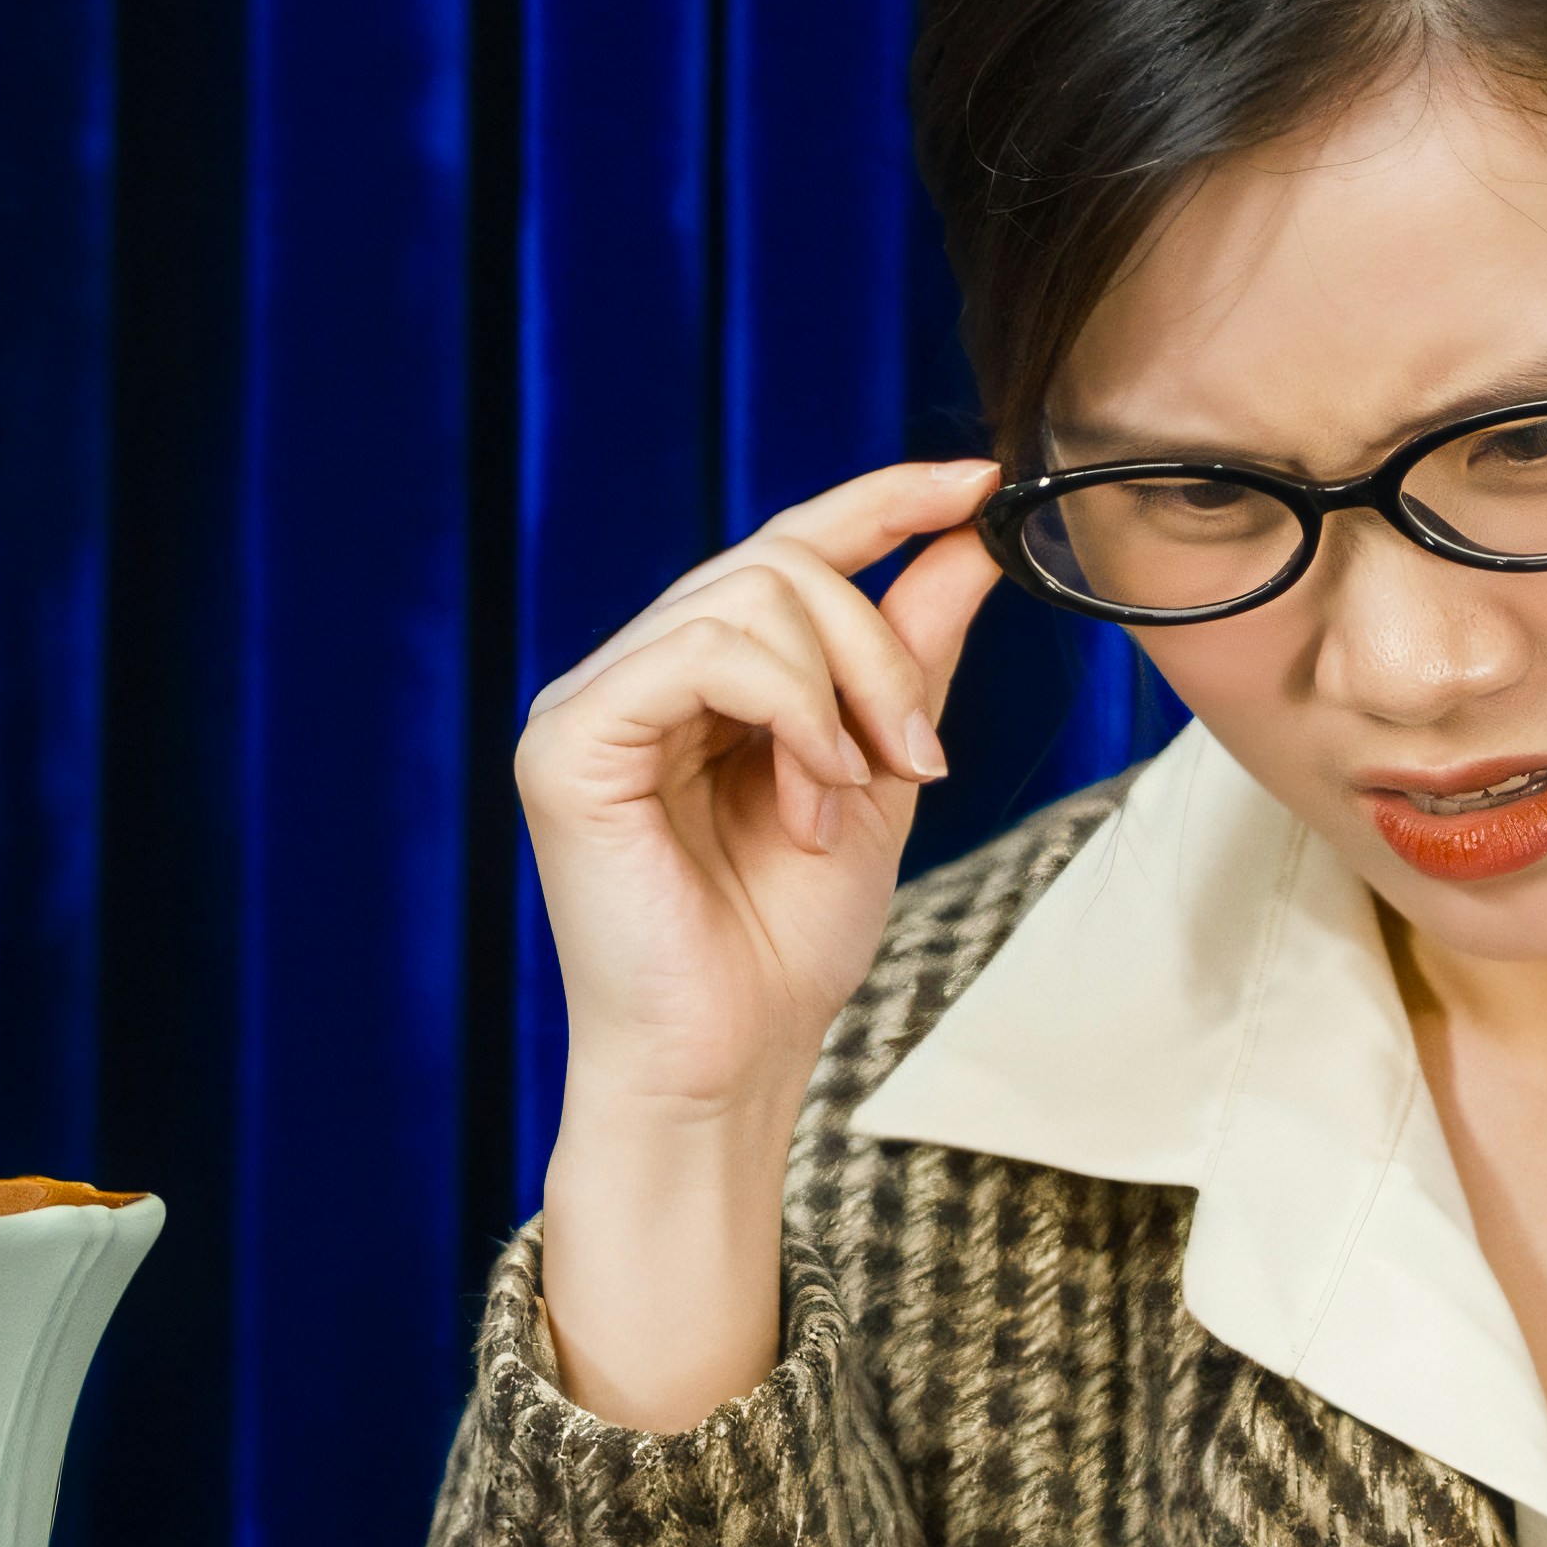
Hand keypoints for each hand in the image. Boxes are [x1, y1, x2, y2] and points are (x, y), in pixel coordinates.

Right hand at [524, 459, 1002, 1423]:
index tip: (979, 481)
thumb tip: (970, 539)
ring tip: (847, 801)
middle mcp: (630, 675)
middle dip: (878, 649)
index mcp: (693, 680)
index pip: (783, 546)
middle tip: (917, 757)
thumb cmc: (784, 946)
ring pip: (747, 595)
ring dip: (839, 696)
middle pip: (777, 562)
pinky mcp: (567, 742)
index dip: (881, 500)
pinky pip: (702, 652)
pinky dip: (791, 714)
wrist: (731, 1064)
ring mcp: (589, 702)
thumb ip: (910, 658)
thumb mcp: (879, 774)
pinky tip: (809, 797)